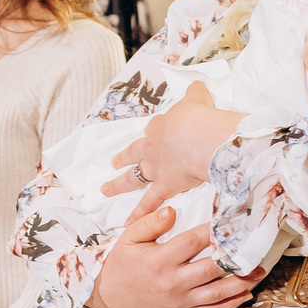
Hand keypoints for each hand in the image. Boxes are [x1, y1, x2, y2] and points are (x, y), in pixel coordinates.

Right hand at [87, 186, 265, 307]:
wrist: (108, 294)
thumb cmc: (121, 262)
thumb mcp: (130, 236)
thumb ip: (151, 222)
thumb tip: (173, 211)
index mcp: (160, 260)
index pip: (192, 242)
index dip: (213, 231)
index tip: (231, 221)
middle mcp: (172, 282)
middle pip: (211, 269)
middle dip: (235, 258)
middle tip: (255, 246)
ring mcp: (179, 299)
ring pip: (217, 293)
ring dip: (241, 283)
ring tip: (260, 271)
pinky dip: (231, 304)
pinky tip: (246, 293)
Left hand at [100, 83, 243, 199]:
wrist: (201, 137)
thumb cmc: (200, 117)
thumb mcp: (197, 98)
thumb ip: (196, 93)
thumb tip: (197, 85)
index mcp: (160, 126)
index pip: (153, 129)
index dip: (153, 132)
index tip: (152, 133)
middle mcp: (152, 147)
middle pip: (134, 152)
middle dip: (123, 157)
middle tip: (113, 162)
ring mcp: (155, 167)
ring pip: (133, 177)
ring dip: (118, 185)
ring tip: (106, 190)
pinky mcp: (164, 185)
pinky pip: (149, 202)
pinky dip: (139, 213)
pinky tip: (128, 222)